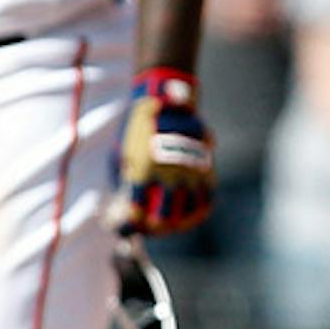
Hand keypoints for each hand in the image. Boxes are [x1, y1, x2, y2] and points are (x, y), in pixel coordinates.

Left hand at [116, 68, 215, 234]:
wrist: (164, 99)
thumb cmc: (136, 129)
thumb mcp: (122, 153)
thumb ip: (125, 181)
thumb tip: (122, 208)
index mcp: (143, 170)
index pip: (137, 212)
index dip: (131, 226)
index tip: (129, 226)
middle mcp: (168, 173)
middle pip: (164, 218)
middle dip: (155, 229)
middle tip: (150, 229)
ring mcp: (190, 170)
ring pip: (189, 212)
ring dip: (178, 224)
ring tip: (171, 226)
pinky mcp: (205, 165)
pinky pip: (207, 197)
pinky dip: (200, 210)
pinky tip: (191, 215)